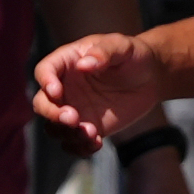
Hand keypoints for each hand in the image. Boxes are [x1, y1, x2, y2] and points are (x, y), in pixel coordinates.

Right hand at [32, 31, 166, 142]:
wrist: (150, 77)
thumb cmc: (133, 55)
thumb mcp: (122, 46)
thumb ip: (104, 52)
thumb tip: (83, 65)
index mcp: (66, 62)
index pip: (45, 71)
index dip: (46, 81)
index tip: (56, 92)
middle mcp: (64, 87)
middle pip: (42, 103)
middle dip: (52, 113)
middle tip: (73, 118)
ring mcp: (74, 109)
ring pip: (54, 127)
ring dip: (67, 134)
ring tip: (92, 133)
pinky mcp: (88, 127)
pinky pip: (74, 143)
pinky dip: (80, 147)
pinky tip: (97, 143)